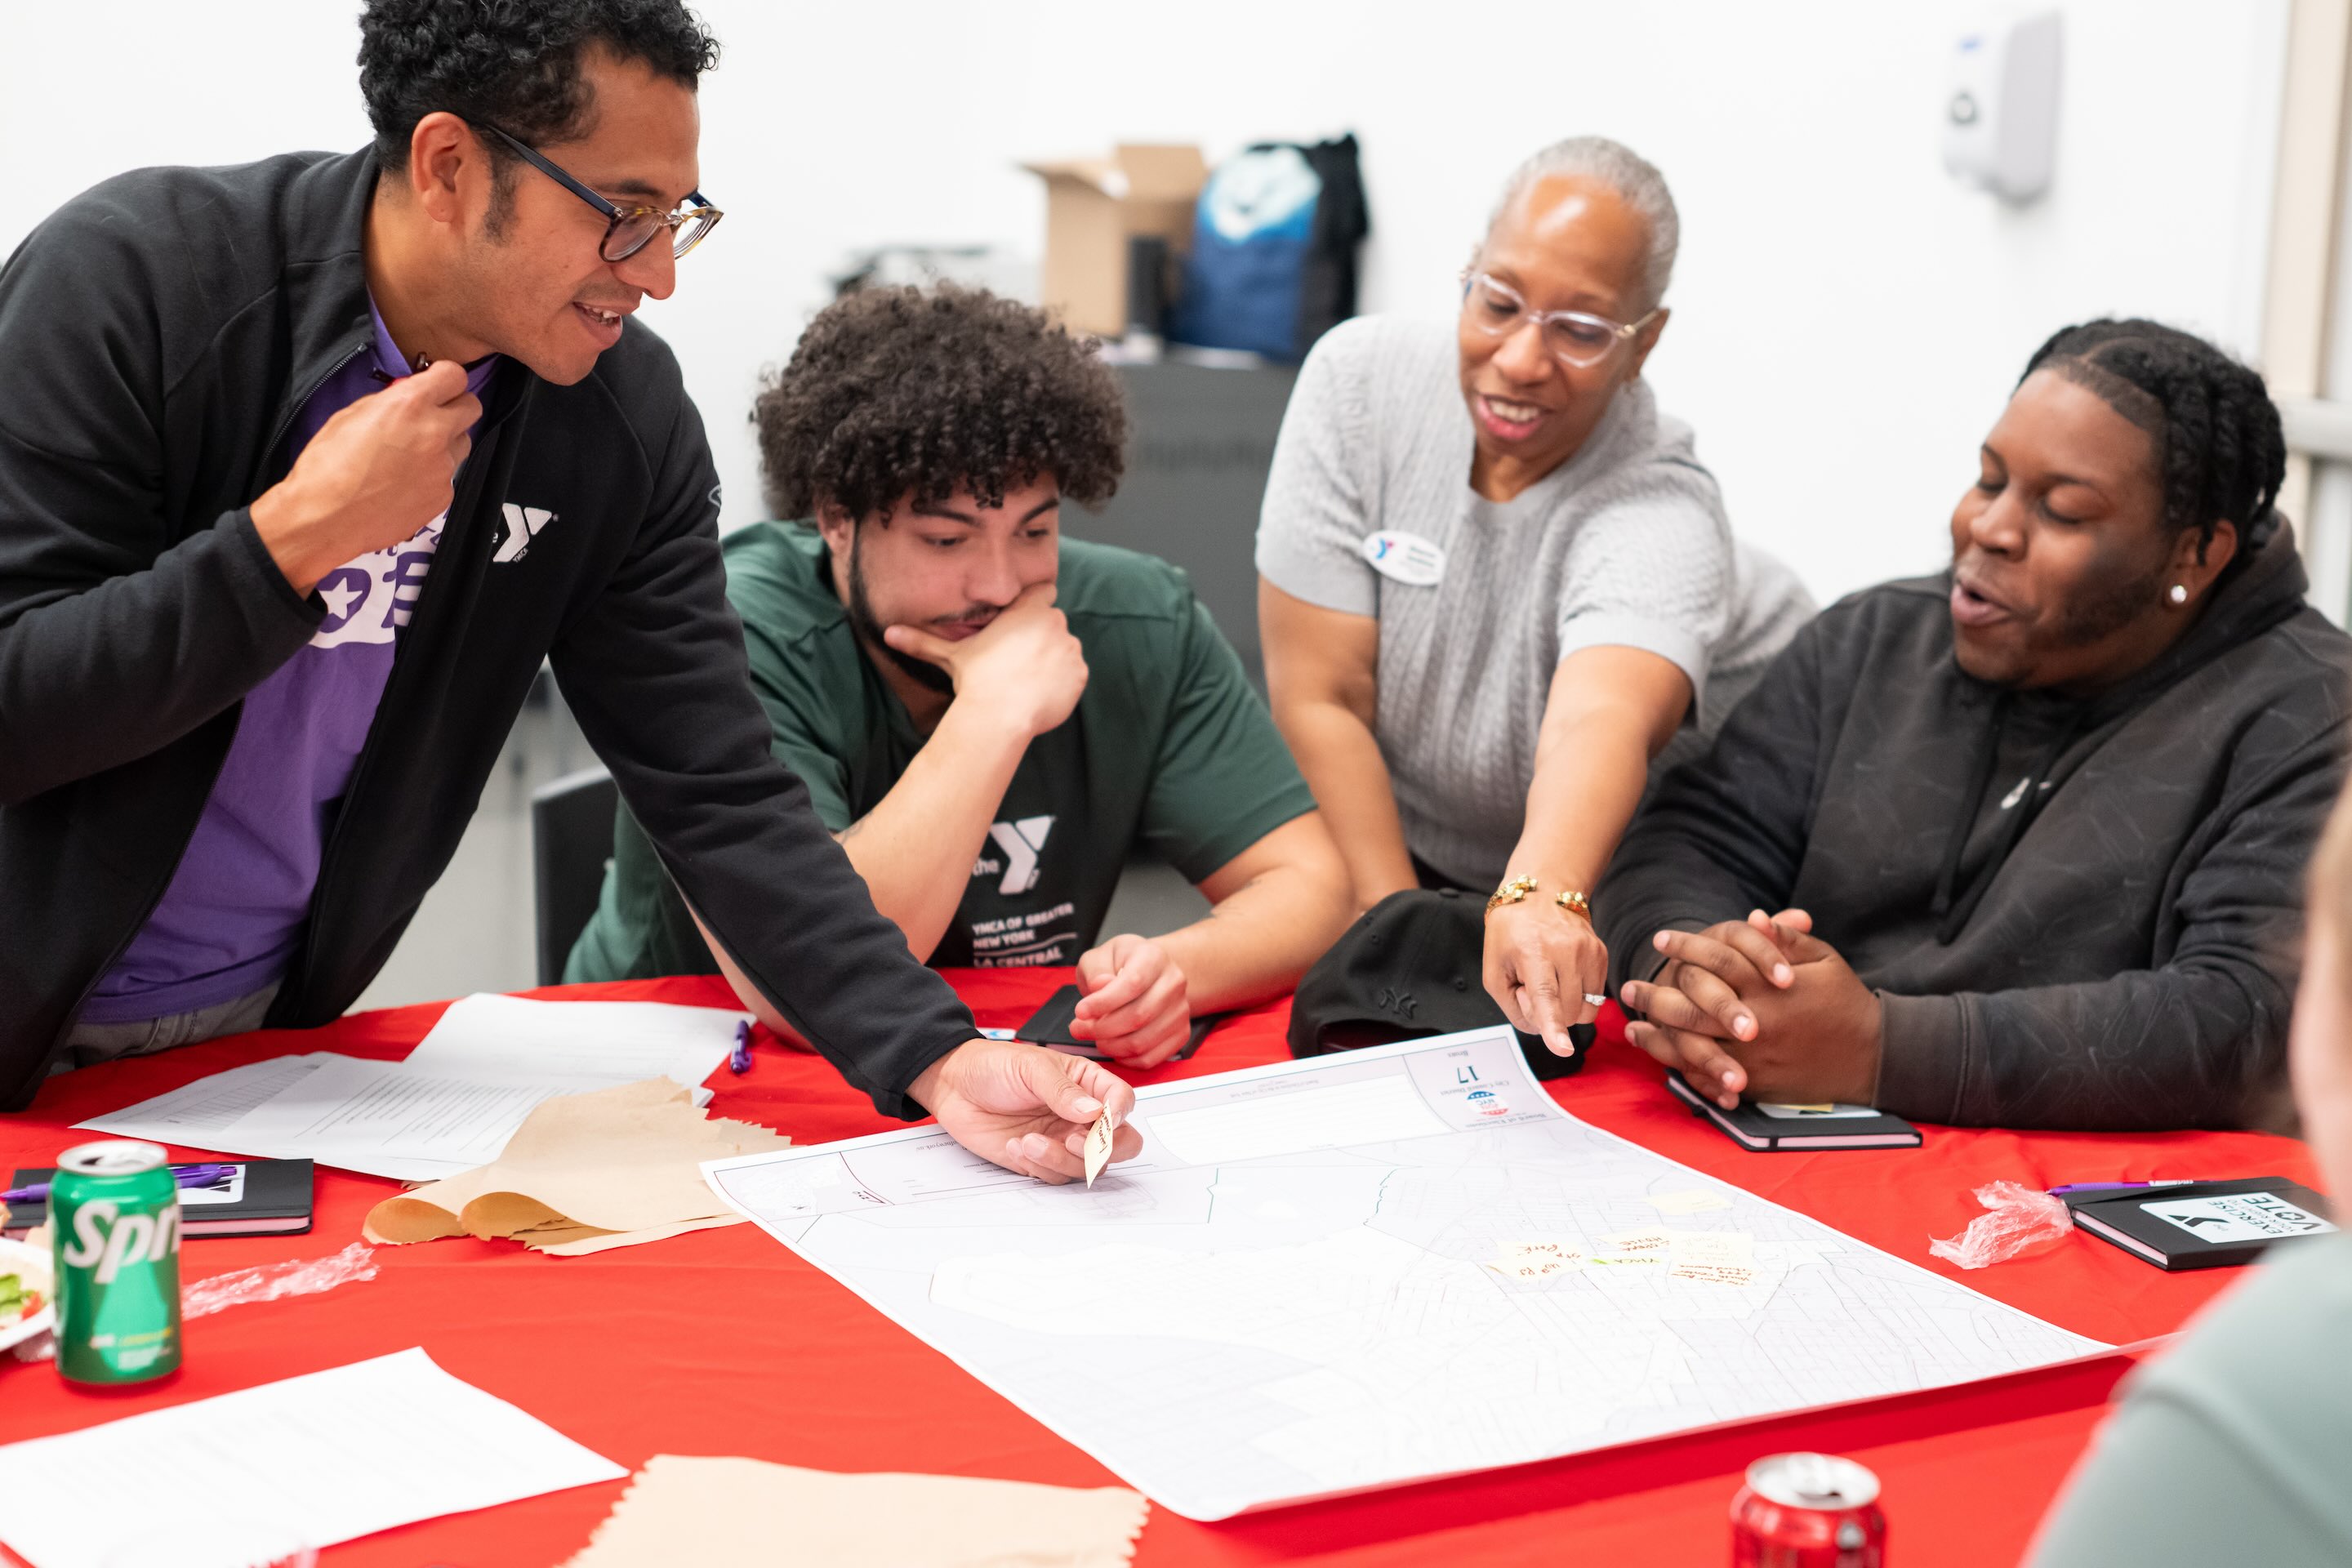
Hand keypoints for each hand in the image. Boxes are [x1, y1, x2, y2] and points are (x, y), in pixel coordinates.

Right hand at [250, 359, 480, 595]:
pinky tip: (405, 484)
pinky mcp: (444, 495)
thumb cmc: (327, 465)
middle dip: (454, 407)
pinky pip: (448, 477)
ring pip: (462, 444)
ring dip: (445, 443)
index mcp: (409, 405)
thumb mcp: (351, 415)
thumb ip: (389, 402)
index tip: (438, 384)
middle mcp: (434, 433)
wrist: (325, 517)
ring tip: (412, 455)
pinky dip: (432, 476)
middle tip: (433, 416)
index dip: (446, 379)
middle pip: (471, 407)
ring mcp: (443, 467)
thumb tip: (407, 399)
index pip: (454, 376)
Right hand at [883, 582, 1088, 738]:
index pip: (1044, 592)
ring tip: (1027, 680)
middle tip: (1018, 660)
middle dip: (1041, 637)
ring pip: (1066, 648)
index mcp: (1027, 610)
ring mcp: (1071, 649)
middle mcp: (1054, 623)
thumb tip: (888, 634)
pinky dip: (1064, 682)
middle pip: (1053, 622)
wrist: (1000, 716)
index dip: (1035, 606)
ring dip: (1054, 659)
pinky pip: (1075, 674)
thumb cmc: (976, 681)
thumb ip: (923, 641)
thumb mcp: (950, 656)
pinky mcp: (1080, 674)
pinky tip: (1040, 694)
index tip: (1022, 626)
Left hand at [910, 1037, 1142, 1182]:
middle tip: (1074, 1141)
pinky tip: (1015, 1146)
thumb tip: (1096, 1113)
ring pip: (1087, 1166)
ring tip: (1029, 1141)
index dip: (1119, 1114)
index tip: (1102, 1120)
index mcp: (1087, 1084)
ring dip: (1060, 1159)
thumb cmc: (994, 1066)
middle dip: (1103, 1149)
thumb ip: (1064, 1092)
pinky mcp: (1040, 1160)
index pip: (1122, 1101)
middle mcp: (1081, 1116)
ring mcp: (1062, 1140)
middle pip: (1120, 1144)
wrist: (954, 1086)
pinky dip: (1038, 1166)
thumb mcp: (1031, 1068)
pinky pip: (1055, 1176)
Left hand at [1072, 934, 1192, 1067]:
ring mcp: (1181, 1010)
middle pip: (1139, 1016)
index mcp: (1154, 958)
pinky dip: (1126, 1059)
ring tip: (1094, 1037)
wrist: (1147, 974)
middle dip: (1101, 1028)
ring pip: (1143, 1041)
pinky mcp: (1180, 1033)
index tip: (1081, 1011)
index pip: (1133, 983)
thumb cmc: (1121, 964)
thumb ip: (1096, 970)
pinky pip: (1151, 1057)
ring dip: (1111, 1046)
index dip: (1104, 1002)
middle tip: (1078, 1028)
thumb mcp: (1100, 956)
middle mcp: (1173, 983)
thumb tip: (1100, 986)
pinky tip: (1112, 1047)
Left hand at [1483, 898, 1605, 1056]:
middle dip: (1549, 1012)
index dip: (1553, 1026)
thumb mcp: (1493, 970)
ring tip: (1549, 978)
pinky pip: (1595, 997)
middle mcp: (1566, 950)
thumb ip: (1513, 1006)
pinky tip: (1563, 973)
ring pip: (1586, 1010)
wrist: (1540, 893)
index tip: (1563, 1048)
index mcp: (1533, 952)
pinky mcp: (1602, 954)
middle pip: (1567, 1013)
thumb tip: (1544, 1030)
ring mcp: (1589, 951)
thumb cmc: (1511, 934)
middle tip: (1531, 985)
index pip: (1546, 996)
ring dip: (1566, 1006)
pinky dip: (1577, 995)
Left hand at [1621, 910, 1882, 1107]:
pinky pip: (1711, 1079)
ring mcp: (1755, 1059)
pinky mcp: (1757, 1085)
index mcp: (1771, 989)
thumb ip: (1785, 941)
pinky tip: (1662, 1058)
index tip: (1661, 938)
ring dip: (1659, 1036)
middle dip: (1656, 996)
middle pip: (1694, 1007)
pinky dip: (1682, 1069)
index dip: (1687, 947)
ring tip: (1632, 1025)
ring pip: (1694, 1047)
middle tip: (1629, 986)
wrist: (1874, 1056)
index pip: (1718, 962)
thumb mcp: (1823, 962)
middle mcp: (1758, 1024)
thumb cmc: (1845, 1002)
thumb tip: (1754, 917)